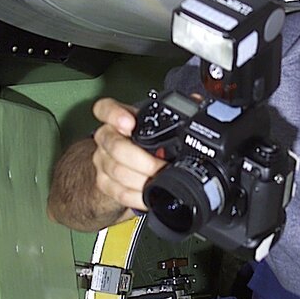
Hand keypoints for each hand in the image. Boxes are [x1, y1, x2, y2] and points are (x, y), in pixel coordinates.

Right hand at [88, 97, 167, 214]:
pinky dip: (137, 196)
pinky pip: (119, 192)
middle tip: (162, 165)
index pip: (105, 109)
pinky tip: (151, 196)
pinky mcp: (104, 184)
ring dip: (143, 179)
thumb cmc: (144, 142)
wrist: (127, 167)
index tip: (129, 123)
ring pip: (117, 171)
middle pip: (115, 146)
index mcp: (119, 119)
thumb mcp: (157, 124)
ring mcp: (103, 162)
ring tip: (162, 180)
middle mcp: (107, 138)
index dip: (114, 115)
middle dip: (142, 159)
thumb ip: (176, 111)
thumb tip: (196, 101)